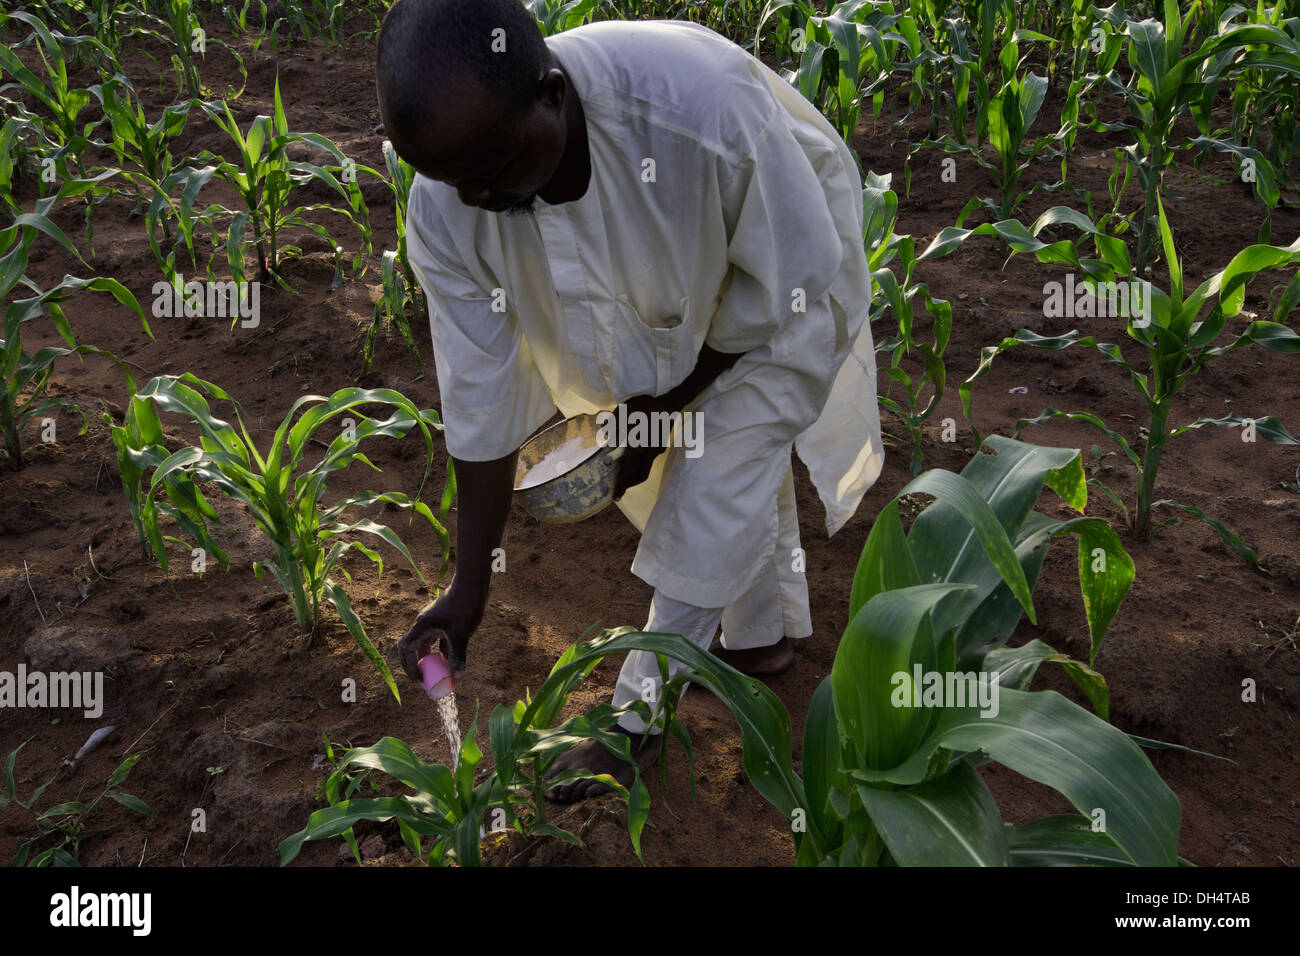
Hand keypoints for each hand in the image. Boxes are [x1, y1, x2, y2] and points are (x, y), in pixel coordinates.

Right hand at [396, 586, 483, 680]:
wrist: (472, 585)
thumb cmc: (465, 607)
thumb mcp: (461, 634)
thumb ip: (457, 656)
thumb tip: (457, 678)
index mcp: (422, 626)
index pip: (406, 649)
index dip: (410, 667)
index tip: (419, 680)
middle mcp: (422, 624)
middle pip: (408, 647)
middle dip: (412, 665)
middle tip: (421, 680)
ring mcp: (430, 622)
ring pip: (421, 644)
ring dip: (425, 658)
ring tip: (434, 673)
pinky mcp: (440, 621)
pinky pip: (433, 639)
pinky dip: (437, 651)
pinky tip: (448, 659)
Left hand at [610, 343, 745, 500]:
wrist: (670, 402)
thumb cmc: (644, 407)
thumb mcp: (623, 414)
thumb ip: (613, 428)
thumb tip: (605, 437)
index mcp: (637, 448)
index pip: (627, 472)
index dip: (621, 485)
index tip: (615, 497)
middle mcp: (648, 453)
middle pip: (639, 476)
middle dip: (629, 483)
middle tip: (621, 487)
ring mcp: (657, 450)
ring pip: (645, 466)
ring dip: (635, 472)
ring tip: (626, 470)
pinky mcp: (661, 444)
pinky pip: (650, 456)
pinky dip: (641, 460)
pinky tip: (636, 451)